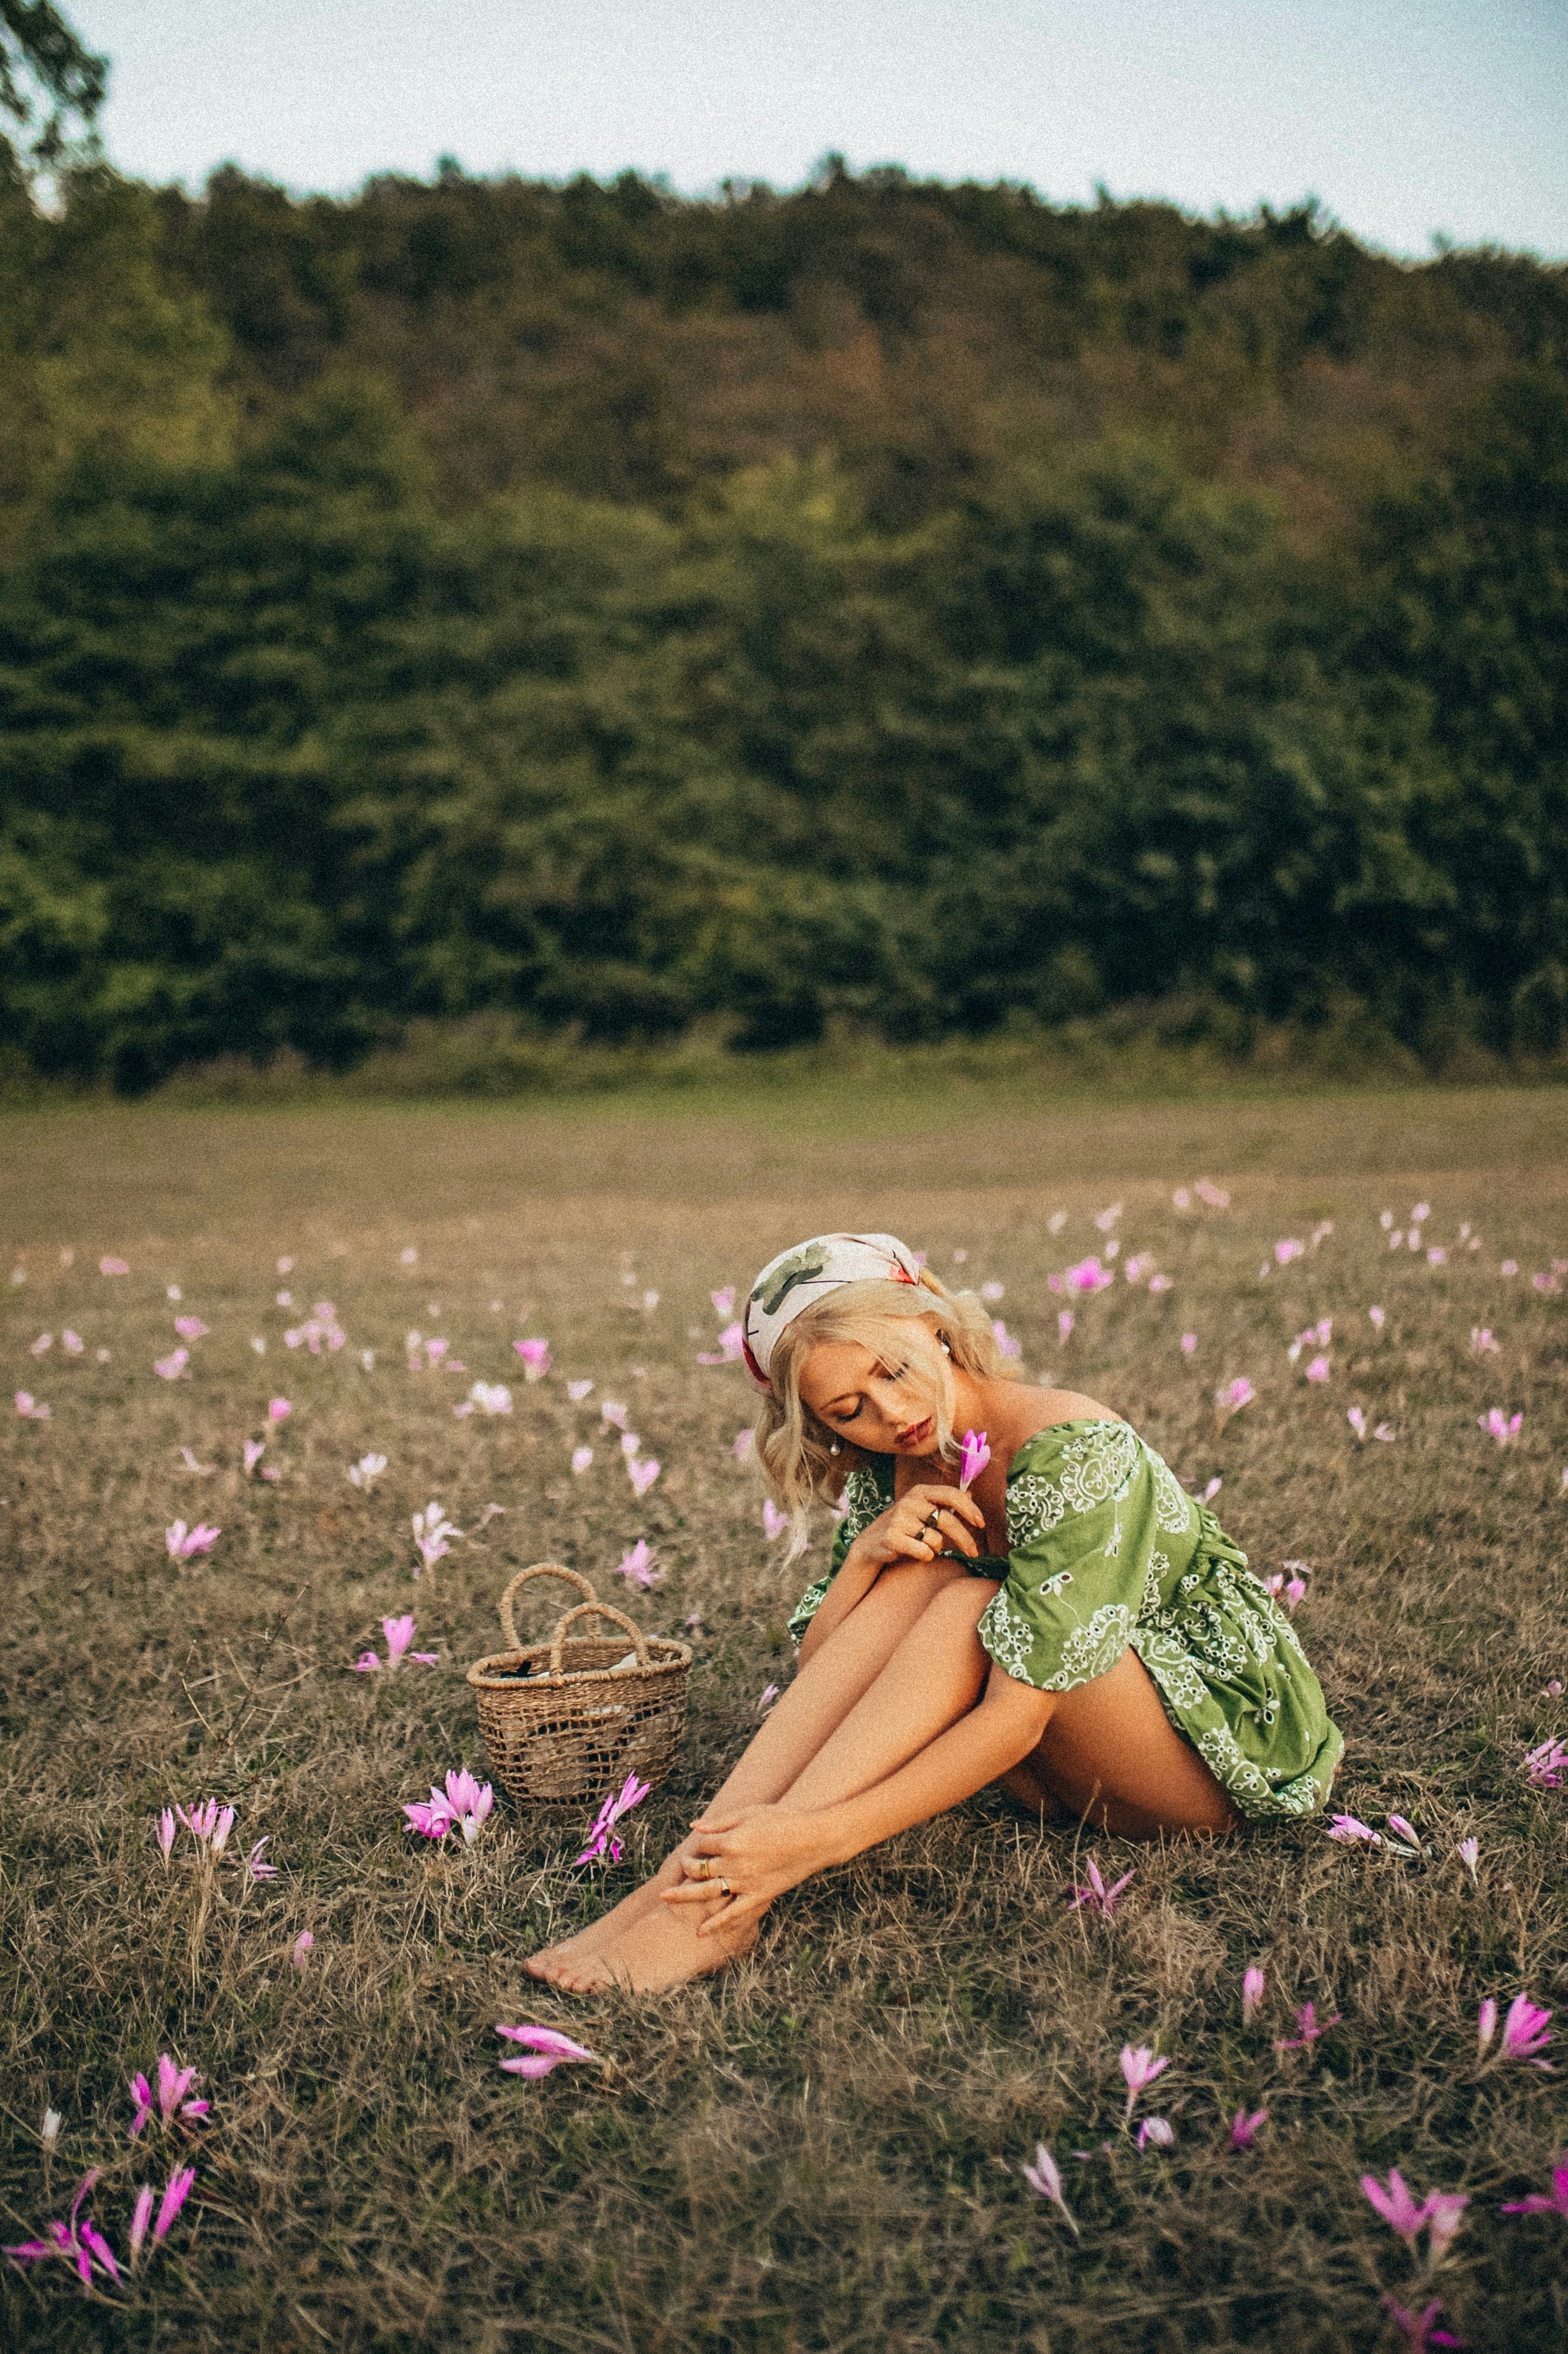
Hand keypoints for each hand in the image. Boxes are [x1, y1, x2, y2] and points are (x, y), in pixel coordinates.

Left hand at [660, 1803, 825, 1935]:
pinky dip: (716, 1925)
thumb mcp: (750, 1813)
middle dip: (687, 1867)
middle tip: (681, 1867)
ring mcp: (745, 1883)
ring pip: (707, 1892)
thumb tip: (695, 1827)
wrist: (813, 1839)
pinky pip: (733, 1914)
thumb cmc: (783, 1820)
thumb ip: (721, 1822)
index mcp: (731, 1840)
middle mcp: (734, 1864)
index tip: (702, 1844)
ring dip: (685, 1895)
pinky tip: (700, 1932)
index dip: (699, 1845)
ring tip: (665, 1898)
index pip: (703, 1845)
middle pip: (700, 1868)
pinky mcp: (758, 1896)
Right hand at [855, 1482, 983, 1570]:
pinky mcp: (892, 1538)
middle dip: (965, 1538)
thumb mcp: (922, 1510)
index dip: (969, 1509)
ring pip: (936, 1539)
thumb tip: (971, 1494)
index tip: (981, 1523)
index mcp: (919, 1492)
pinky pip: (924, 1552)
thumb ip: (945, 1502)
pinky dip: (926, 1556)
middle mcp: (909, 1502)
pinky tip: (918, 1553)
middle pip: (947, 1520)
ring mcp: (899, 1519)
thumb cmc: (902, 1526)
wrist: (870, 1544)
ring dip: (937, 1548)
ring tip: (926, 1547)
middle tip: (974, 1552)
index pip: (951, 1494)